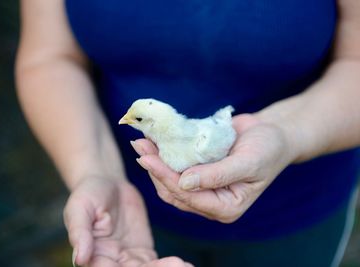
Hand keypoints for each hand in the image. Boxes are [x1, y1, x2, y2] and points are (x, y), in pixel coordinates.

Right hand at [64, 176, 192, 265]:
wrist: (108, 183)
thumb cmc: (88, 193)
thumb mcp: (80, 207)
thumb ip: (80, 232)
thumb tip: (80, 259)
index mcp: (92, 256)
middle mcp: (110, 263)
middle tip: (176, 266)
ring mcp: (127, 260)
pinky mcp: (143, 253)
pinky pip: (157, 265)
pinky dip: (170, 266)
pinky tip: (184, 265)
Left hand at [132, 113, 294, 222]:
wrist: (272, 134)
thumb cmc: (267, 149)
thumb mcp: (248, 162)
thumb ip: (218, 175)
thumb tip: (184, 183)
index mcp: (226, 208)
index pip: (188, 197)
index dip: (165, 177)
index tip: (146, 158)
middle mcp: (212, 202)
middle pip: (174, 191)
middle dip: (155, 169)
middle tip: (139, 145)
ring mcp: (203, 188)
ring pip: (170, 181)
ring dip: (155, 162)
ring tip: (141, 142)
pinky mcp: (198, 173)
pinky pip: (176, 168)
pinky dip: (164, 155)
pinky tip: (153, 141)